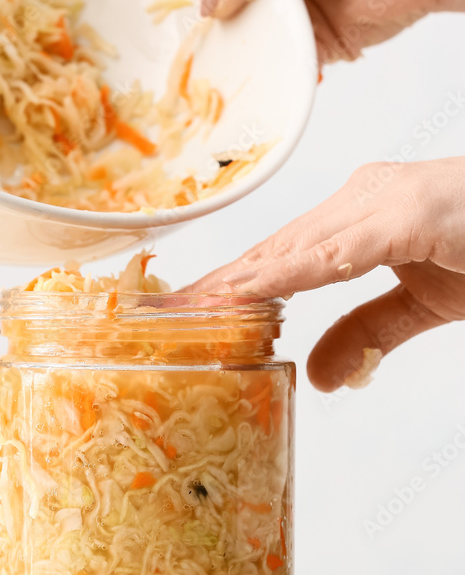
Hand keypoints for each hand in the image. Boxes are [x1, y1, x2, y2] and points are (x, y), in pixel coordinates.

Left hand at [185, 158, 464, 390]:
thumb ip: (371, 329)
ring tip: (182, 309)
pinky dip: (291, 272)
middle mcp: (363, 199)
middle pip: (272, 249)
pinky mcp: (416, 214)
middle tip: (150, 314)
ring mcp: (386, 201)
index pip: (279, 257)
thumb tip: (323, 375)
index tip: (174, 312)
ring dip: (235, 281)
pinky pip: (342, 250)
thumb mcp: (424, 303)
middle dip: (213, 285)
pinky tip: (248, 292)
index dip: (226, 286)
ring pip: (293, 247)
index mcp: (360, 216)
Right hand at [201, 0, 464, 62]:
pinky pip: (274, 65)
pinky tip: (249, 86)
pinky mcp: (303, 39)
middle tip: (171, 46)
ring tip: (202, 76)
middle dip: (194, 24)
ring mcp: (279, 4)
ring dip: (227, 56)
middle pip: (209, 0)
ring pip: (238, 38)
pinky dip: (264, 77)